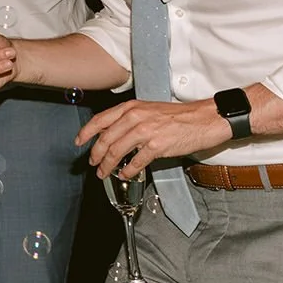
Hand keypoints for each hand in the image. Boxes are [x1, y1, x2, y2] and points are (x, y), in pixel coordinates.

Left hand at [77, 99, 228, 178]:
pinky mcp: (157, 146)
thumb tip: (112, 133)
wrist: (203, 119)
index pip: (100, 119)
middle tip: (93, 164)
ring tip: (104, 173)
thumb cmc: (177, 116)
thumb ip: (129, 119)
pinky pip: (136, 162)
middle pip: (105, 139)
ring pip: (117, 151)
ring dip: (108, 165)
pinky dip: (127, 171)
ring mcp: (145, 131)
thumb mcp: (148, 110)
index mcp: (131, 107)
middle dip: (96, 154)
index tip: (78, 142)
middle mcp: (135, 117)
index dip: (86, 133)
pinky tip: (124, 175)